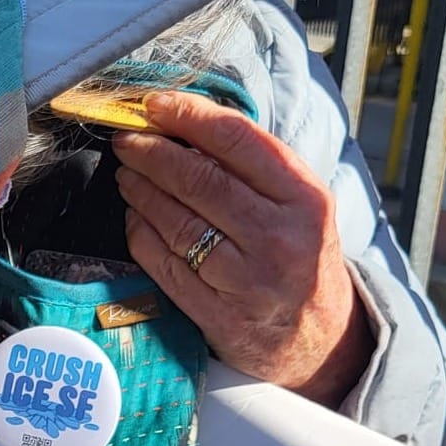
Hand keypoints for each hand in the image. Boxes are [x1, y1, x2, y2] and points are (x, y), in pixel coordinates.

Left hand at [113, 91, 374, 407]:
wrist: (319, 341)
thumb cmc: (303, 259)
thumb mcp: (303, 206)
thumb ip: (257, 169)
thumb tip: (187, 128)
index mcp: (304, 199)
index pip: (237, 141)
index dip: (189, 116)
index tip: (156, 105)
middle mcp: (277, 238)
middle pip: (199, 181)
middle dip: (153, 153)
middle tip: (127, 140)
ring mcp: (245, 281)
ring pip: (176, 223)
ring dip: (141, 192)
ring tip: (126, 174)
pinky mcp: (217, 315)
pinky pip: (164, 266)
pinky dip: (141, 235)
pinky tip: (133, 217)